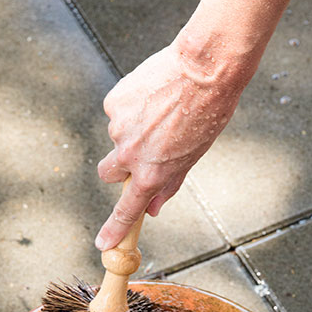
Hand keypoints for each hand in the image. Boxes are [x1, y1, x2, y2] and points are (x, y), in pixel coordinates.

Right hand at [95, 42, 244, 250]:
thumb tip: (154, 207)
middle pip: (108, 173)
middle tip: (141, 152)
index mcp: (151, 174)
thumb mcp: (193, 157)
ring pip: (117, 137)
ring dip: (132, 130)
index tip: (103, 243)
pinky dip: (131, 106)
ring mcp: (118, 128)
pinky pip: (117, 111)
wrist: (205, 68)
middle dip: (119, 168)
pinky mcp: (114, 102)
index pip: (127, 210)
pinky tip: (152, 94)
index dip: (114, 229)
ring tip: (161, 110)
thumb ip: (169, 183)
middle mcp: (129, 155)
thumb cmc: (207, 112)